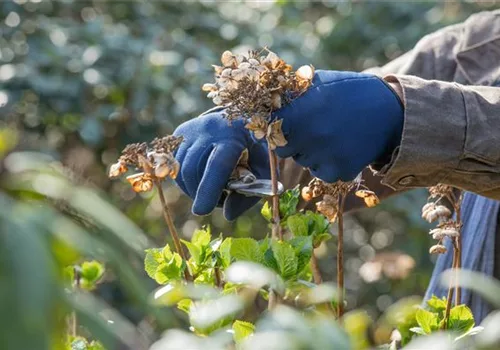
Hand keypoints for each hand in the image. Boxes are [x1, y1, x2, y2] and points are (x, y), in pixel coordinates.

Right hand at [173, 111, 269, 219]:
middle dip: (200, 193)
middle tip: (216, 201)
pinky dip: (185, 179)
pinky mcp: (180, 134)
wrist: (244, 119)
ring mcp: (191, 129)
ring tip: (211, 190)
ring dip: (192, 188)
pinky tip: (201, 178)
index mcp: (235, 136)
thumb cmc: (257, 149)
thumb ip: (248, 194)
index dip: (208, 188)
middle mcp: (209, 128)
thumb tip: (227, 214)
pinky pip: (175, 165)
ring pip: (180, 169)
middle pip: (192, 169)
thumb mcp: (263, 171)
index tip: (201, 211)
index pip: (217, 164)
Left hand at [274, 70, 403, 181]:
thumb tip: (269, 100)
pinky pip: (321, 173)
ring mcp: (324, 156)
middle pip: (283, 148)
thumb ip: (292, 93)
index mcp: (299, 111)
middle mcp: (308, 136)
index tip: (284, 122)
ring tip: (331, 135)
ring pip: (303, 161)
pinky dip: (328, 164)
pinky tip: (341, 148)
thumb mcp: (320, 81)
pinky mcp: (339, 171)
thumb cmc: (352, 92)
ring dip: (311, 152)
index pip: (269, 128)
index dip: (275, 125)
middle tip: (312, 129)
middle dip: (292, 140)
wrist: (392, 111)